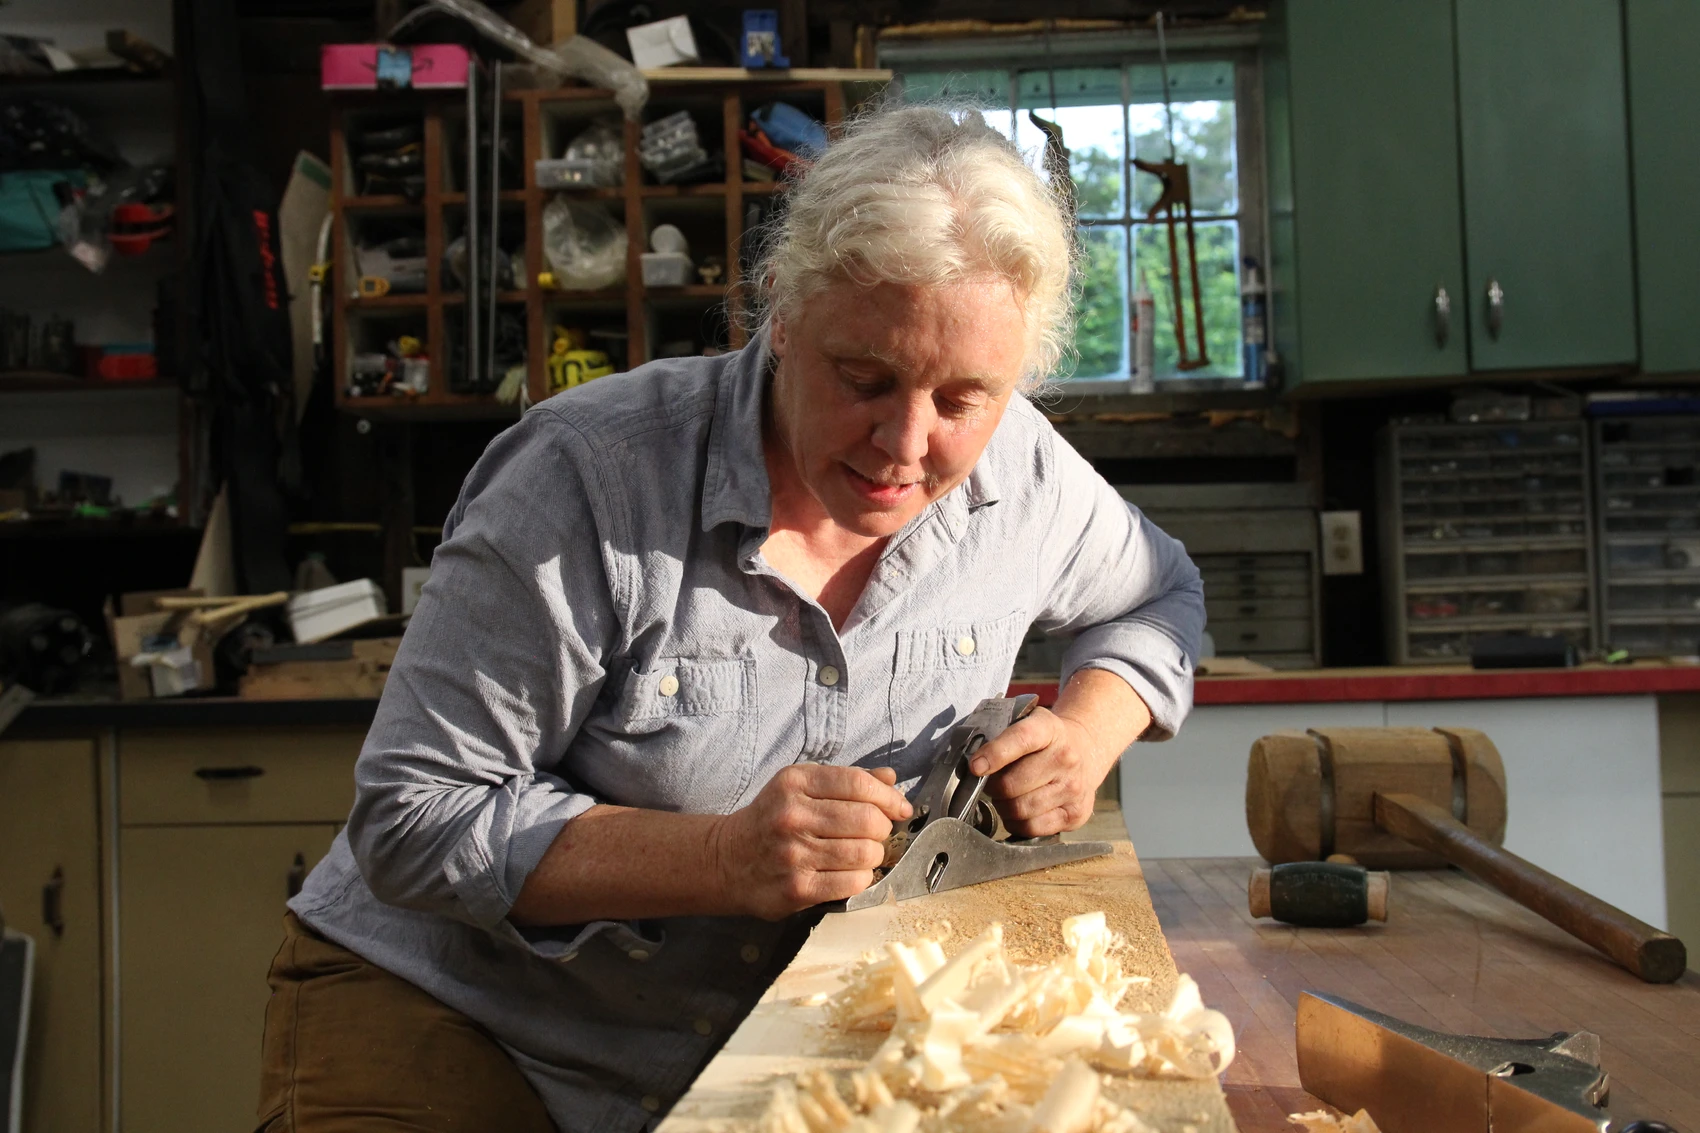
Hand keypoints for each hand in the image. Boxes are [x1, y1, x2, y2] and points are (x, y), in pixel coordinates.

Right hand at [709, 764, 911, 919]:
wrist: (728, 861)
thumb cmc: (772, 820)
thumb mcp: (800, 787)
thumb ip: (846, 781)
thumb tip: (890, 780)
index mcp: (795, 782)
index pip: (858, 783)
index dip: (888, 796)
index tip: (899, 807)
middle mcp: (792, 815)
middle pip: (867, 819)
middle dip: (881, 828)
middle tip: (875, 833)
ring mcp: (794, 854)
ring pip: (864, 853)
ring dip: (873, 855)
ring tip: (862, 853)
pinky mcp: (797, 888)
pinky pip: (853, 883)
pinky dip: (862, 878)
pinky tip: (850, 873)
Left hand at [969, 707, 1115, 837]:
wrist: (1085, 751)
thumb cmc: (1044, 741)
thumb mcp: (1026, 723)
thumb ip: (999, 737)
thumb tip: (973, 767)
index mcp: (1048, 728)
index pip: (1020, 739)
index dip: (994, 754)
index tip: (975, 767)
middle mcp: (1066, 758)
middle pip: (1011, 785)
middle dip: (993, 788)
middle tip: (992, 784)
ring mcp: (1073, 788)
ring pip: (1019, 809)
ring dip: (1003, 806)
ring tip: (1007, 797)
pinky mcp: (1076, 814)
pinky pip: (1032, 828)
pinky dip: (1017, 823)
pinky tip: (1019, 811)